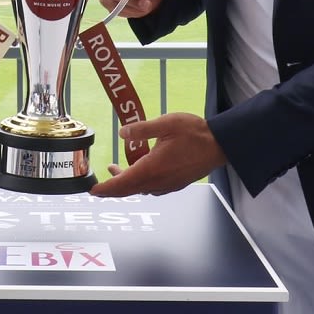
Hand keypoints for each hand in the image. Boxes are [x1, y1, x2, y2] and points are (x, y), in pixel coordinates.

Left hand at [89, 113, 225, 196]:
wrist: (220, 145)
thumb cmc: (195, 133)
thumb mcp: (166, 123)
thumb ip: (141, 129)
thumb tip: (122, 133)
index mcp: (152, 168)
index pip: (122, 184)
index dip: (105, 188)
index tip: (93, 190)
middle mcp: (158, 181)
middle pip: (128, 190)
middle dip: (112, 188)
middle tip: (99, 185)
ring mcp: (168, 185)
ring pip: (140, 189)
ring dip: (126, 183)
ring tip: (118, 169)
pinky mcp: (176, 184)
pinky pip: (152, 188)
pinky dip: (140, 182)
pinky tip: (141, 170)